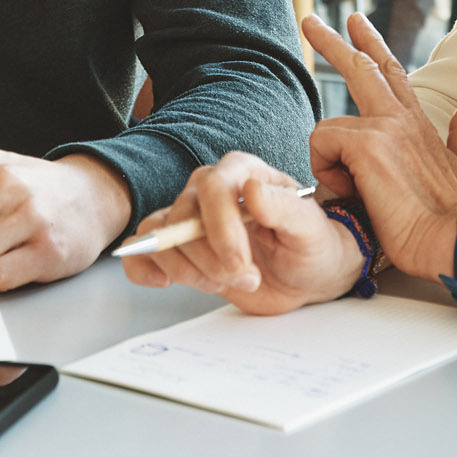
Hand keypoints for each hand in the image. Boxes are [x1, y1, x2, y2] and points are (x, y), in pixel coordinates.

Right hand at [121, 154, 363, 314]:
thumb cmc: (313, 245)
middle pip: (181, 216)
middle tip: (247, 279)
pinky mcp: (181, 249)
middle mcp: (211, 190)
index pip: (212, 186)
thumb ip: (285, 209)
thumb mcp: (311, 230)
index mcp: (243, 172)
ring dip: (188, 270)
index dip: (219, 226)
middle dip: (208, 257)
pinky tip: (165, 282)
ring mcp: (192, 220)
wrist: (309, 274)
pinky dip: (143, 267)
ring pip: (160, 237)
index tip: (239, 261)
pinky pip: (143, 251)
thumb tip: (252, 191)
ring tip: (226, 284)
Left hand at [300, 11, 456, 281]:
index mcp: (418, 124)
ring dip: (329, 162)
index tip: (355, 22)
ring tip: (353, 193)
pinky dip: (326, 171)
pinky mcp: (368, 145)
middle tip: (309, 21)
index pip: (391, 72)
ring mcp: (385, 128)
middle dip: (332, 41)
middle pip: (361, 66)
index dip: (372, 44)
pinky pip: (323, 143)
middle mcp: (401, 118)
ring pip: (329, 124)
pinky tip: (351, 191)